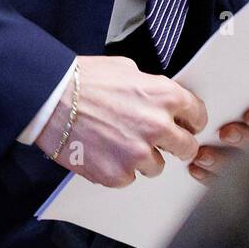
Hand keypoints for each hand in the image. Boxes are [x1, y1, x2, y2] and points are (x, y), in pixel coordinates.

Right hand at [35, 56, 206, 187]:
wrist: (51, 98)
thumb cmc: (85, 79)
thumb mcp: (126, 69)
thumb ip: (151, 87)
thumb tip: (161, 101)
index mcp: (163, 96)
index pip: (198, 115)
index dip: (190, 121)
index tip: (185, 125)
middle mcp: (156, 126)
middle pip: (187, 148)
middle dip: (175, 145)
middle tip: (160, 143)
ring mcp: (137, 154)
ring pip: (157, 167)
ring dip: (144, 158)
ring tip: (119, 142)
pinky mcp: (117, 174)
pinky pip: (129, 178)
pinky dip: (119, 168)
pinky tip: (103, 151)